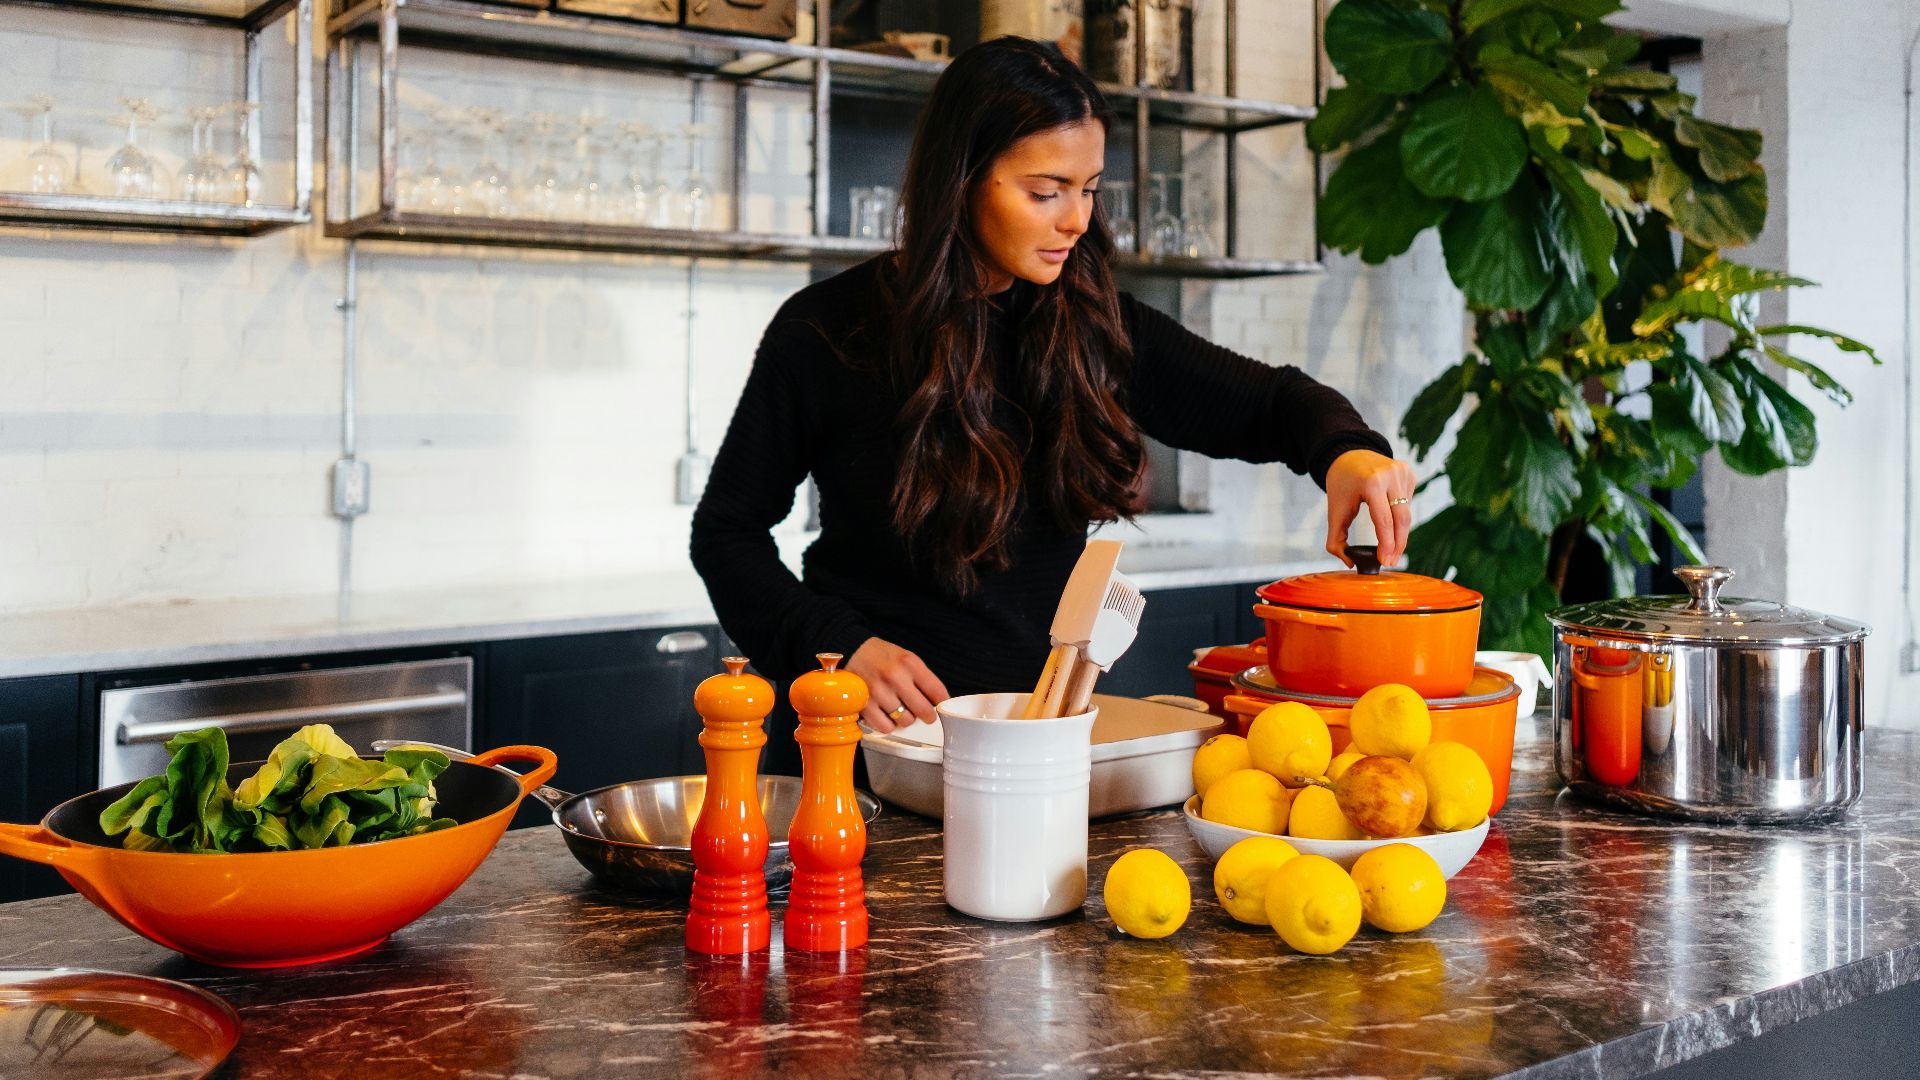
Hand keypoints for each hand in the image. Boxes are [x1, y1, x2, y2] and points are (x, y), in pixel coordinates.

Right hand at [846, 636, 949, 732]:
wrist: (851, 651)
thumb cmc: (881, 657)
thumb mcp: (906, 658)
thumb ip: (922, 678)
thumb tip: (936, 702)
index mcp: (909, 663)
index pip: (937, 691)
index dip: (942, 702)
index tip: (940, 705)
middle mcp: (894, 677)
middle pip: (924, 710)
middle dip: (928, 715)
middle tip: (925, 714)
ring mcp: (878, 692)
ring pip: (906, 721)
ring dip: (906, 719)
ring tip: (901, 710)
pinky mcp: (864, 704)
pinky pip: (886, 727)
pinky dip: (890, 725)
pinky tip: (888, 716)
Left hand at [1324, 449, 1417, 567]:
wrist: (1349, 455)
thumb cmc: (1342, 484)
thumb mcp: (1335, 510)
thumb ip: (1335, 540)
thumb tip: (1350, 563)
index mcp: (1371, 483)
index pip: (1384, 521)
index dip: (1387, 544)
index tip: (1385, 561)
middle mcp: (1390, 475)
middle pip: (1402, 519)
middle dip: (1398, 544)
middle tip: (1391, 561)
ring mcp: (1402, 472)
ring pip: (1407, 513)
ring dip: (1400, 532)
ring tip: (1390, 546)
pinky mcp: (1409, 473)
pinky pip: (1408, 502)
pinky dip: (1400, 515)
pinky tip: (1390, 517)